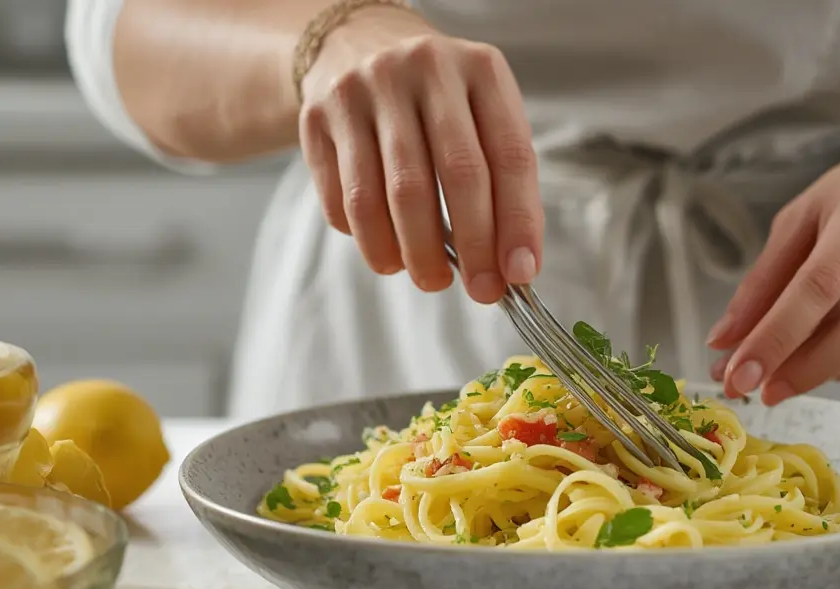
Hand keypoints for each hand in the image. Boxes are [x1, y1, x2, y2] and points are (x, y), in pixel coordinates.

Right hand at [298, 5, 542, 302]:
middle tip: (481, 290)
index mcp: (480, 69)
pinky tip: (387, 250)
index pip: (509, 155)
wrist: (356, 46)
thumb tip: (513, 265)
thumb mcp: (483, 117)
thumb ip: (503, 184)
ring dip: (415, 253)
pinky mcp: (318, 116)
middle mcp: (423, 69)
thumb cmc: (437, 101)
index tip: (520, 272)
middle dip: (473, 247)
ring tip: (430, 278)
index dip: (518, 222)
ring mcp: (365, 89)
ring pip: (392, 195)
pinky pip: (342, 198)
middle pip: (455, 175)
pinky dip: (368, 239)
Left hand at [707, 133, 839, 404]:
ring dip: (825, 375)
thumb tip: (724, 345)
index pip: (819, 286)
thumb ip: (760, 284)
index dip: (776, 337)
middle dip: (803, 370)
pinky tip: (824, 361)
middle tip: (761, 391)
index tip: (739, 374)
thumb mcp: (797, 222)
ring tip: (786, 376)